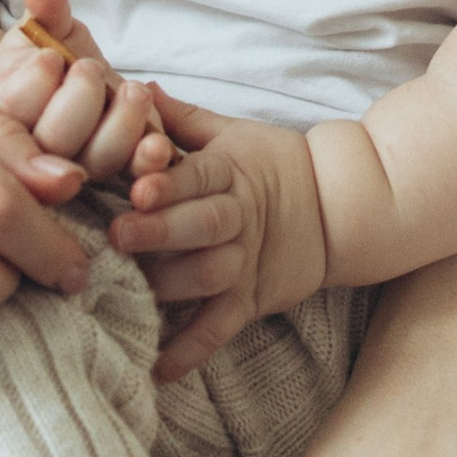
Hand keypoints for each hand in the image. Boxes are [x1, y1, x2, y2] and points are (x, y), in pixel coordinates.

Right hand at [0, 0, 171, 185]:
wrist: (70, 93)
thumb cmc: (54, 57)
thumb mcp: (50, 29)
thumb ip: (47, 8)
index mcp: (10, 109)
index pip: (16, 106)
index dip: (35, 82)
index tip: (53, 57)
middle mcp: (40, 148)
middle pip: (55, 140)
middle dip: (78, 102)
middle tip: (92, 68)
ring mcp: (79, 166)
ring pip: (95, 161)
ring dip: (120, 128)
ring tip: (134, 91)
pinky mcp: (117, 174)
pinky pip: (130, 176)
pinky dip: (145, 163)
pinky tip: (157, 146)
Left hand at [111, 91, 334, 375]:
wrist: (338, 206)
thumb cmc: (272, 164)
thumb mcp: (232, 133)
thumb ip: (182, 118)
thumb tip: (134, 87)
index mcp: (230, 173)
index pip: (198, 176)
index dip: (169, 182)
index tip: (137, 186)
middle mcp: (239, 218)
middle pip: (202, 226)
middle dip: (160, 231)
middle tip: (118, 235)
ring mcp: (246, 263)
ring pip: (210, 277)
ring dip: (170, 286)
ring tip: (126, 292)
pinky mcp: (251, 301)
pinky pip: (220, 329)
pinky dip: (191, 352)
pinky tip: (158, 369)